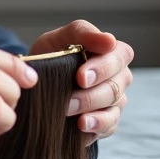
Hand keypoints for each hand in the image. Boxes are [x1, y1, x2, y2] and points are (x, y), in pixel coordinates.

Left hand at [29, 20, 133, 146]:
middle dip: (91, 94)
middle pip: (117, 85)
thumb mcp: (58, 38)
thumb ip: (81, 32)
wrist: (38, 80)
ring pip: (114, 106)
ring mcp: (115, 99)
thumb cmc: (52, 54)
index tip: (80, 77)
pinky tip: (80, 126)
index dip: (102, 68)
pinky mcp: (108, 119)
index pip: (121, 56)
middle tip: (69, 100)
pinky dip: (96, 126)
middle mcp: (118, 76)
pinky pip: (110, 125)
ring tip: (67, 112)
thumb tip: (109, 40)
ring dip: (89, 110)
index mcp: (111, 52)